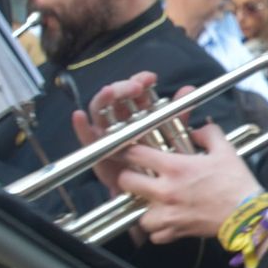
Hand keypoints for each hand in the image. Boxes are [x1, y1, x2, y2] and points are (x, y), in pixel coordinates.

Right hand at [71, 71, 172, 195]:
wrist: (151, 189)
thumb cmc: (160, 159)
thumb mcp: (173, 134)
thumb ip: (179, 113)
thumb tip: (188, 89)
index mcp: (137, 112)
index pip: (134, 90)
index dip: (140, 80)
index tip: (150, 78)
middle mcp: (120, 119)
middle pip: (116, 96)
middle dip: (123, 88)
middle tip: (135, 87)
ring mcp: (107, 133)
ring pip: (100, 111)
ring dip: (104, 99)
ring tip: (109, 91)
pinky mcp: (97, 151)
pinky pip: (86, 137)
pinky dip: (81, 127)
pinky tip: (79, 116)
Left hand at [111, 121, 264, 242]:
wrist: (247, 215)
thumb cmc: (236, 183)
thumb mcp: (225, 150)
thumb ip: (208, 134)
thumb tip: (197, 131)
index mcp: (175, 167)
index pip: (136, 154)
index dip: (129, 150)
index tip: (130, 152)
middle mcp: (165, 191)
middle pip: (126, 182)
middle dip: (129, 177)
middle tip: (138, 176)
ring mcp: (168, 214)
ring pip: (137, 213)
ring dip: (142, 208)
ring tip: (152, 203)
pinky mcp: (175, 232)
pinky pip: (154, 235)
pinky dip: (157, 230)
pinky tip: (165, 222)